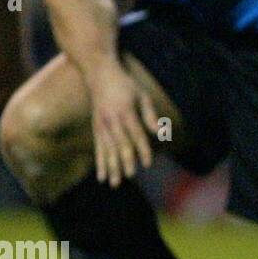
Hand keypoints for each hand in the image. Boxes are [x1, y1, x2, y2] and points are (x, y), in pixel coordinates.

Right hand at [87, 61, 159, 187]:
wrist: (100, 75)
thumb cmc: (126, 85)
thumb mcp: (142, 95)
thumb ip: (150, 116)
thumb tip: (161, 134)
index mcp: (125, 112)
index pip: (136, 134)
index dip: (142, 150)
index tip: (148, 164)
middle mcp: (111, 120)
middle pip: (120, 144)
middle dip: (125, 162)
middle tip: (130, 176)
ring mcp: (101, 125)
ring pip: (107, 150)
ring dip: (111, 167)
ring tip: (115, 183)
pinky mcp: (96, 129)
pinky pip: (98, 149)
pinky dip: (100, 163)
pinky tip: (101, 177)